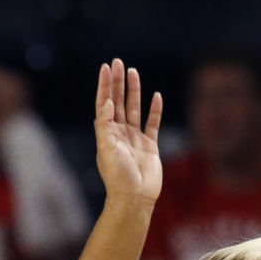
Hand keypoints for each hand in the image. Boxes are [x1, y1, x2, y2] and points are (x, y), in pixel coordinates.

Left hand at [94, 60, 161, 204]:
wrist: (135, 197)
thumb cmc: (118, 176)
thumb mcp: (106, 148)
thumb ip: (105, 124)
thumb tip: (108, 102)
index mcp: (107, 133)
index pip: (105, 103)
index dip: (104, 85)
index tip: (105, 67)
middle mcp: (120, 133)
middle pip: (119, 101)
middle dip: (118, 82)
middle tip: (118, 62)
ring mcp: (135, 138)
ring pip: (134, 108)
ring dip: (134, 90)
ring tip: (133, 72)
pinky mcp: (150, 145)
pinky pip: (153, 123)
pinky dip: (154, 110)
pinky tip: (156, 96)